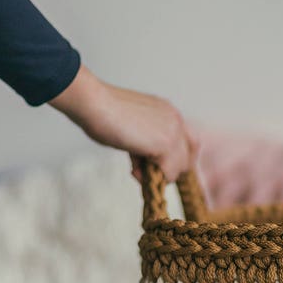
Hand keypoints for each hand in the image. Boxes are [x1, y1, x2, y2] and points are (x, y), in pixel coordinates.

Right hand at [49, 64, 198, 181]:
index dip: (172, 158)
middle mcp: (176, 119)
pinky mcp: (166, 144)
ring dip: (157, 175)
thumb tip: (147, 165)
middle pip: (188, 156)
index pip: (187, 142)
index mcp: (168, 111)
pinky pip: (169, 173)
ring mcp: (174, 131)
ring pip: (180, 168)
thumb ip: (145, 141)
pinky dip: (150, 178)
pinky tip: (133, 169)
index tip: (155, 166)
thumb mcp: (132, 126)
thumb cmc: (102, 112)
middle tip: (143, 169)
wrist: (95, 103)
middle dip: (168, 169)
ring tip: (135, 168)